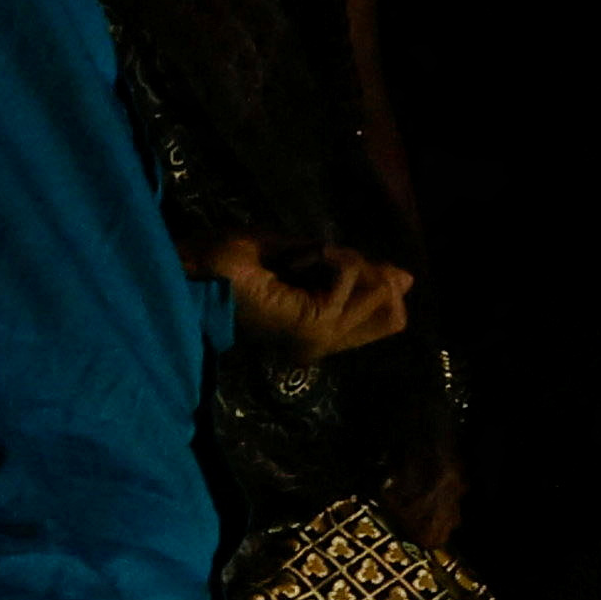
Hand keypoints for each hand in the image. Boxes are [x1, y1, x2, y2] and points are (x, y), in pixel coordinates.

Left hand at [209, 233, 417, 362]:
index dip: (379, 281)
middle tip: (317, 259)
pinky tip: (298, 261)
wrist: (192, 271)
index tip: (335, 258)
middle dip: (365, 271)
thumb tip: (407, 278)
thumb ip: (353, 271)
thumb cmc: (229, 263)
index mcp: (320, 331)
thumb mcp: (304, 260)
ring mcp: (323, 338)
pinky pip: (352, 276)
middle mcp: (325, 342)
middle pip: (393, 311)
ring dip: (344, 260)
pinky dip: (330, 256)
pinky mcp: (316, 324)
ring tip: (304, 258)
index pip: (388, 317)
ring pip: (378, 290)